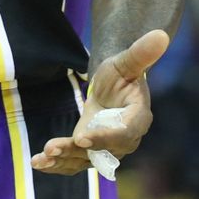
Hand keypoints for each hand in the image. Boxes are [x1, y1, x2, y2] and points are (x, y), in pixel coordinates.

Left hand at [31, 29, 168, 175]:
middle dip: (78, 151)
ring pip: (85, 160)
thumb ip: (141, 53)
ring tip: (41, 158)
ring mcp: (106, 149)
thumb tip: (161, 34)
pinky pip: (74, 162)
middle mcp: (124, 139)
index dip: (105, 138)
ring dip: (63, 160)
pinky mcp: (89, 152)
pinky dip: (56, 164)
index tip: (82, 137)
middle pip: (103, 151)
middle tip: (54, 148)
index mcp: (138, 118)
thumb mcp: (127, 62)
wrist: (111, 85)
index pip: (124, 133)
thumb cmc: (122, 72)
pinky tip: (37, 162)